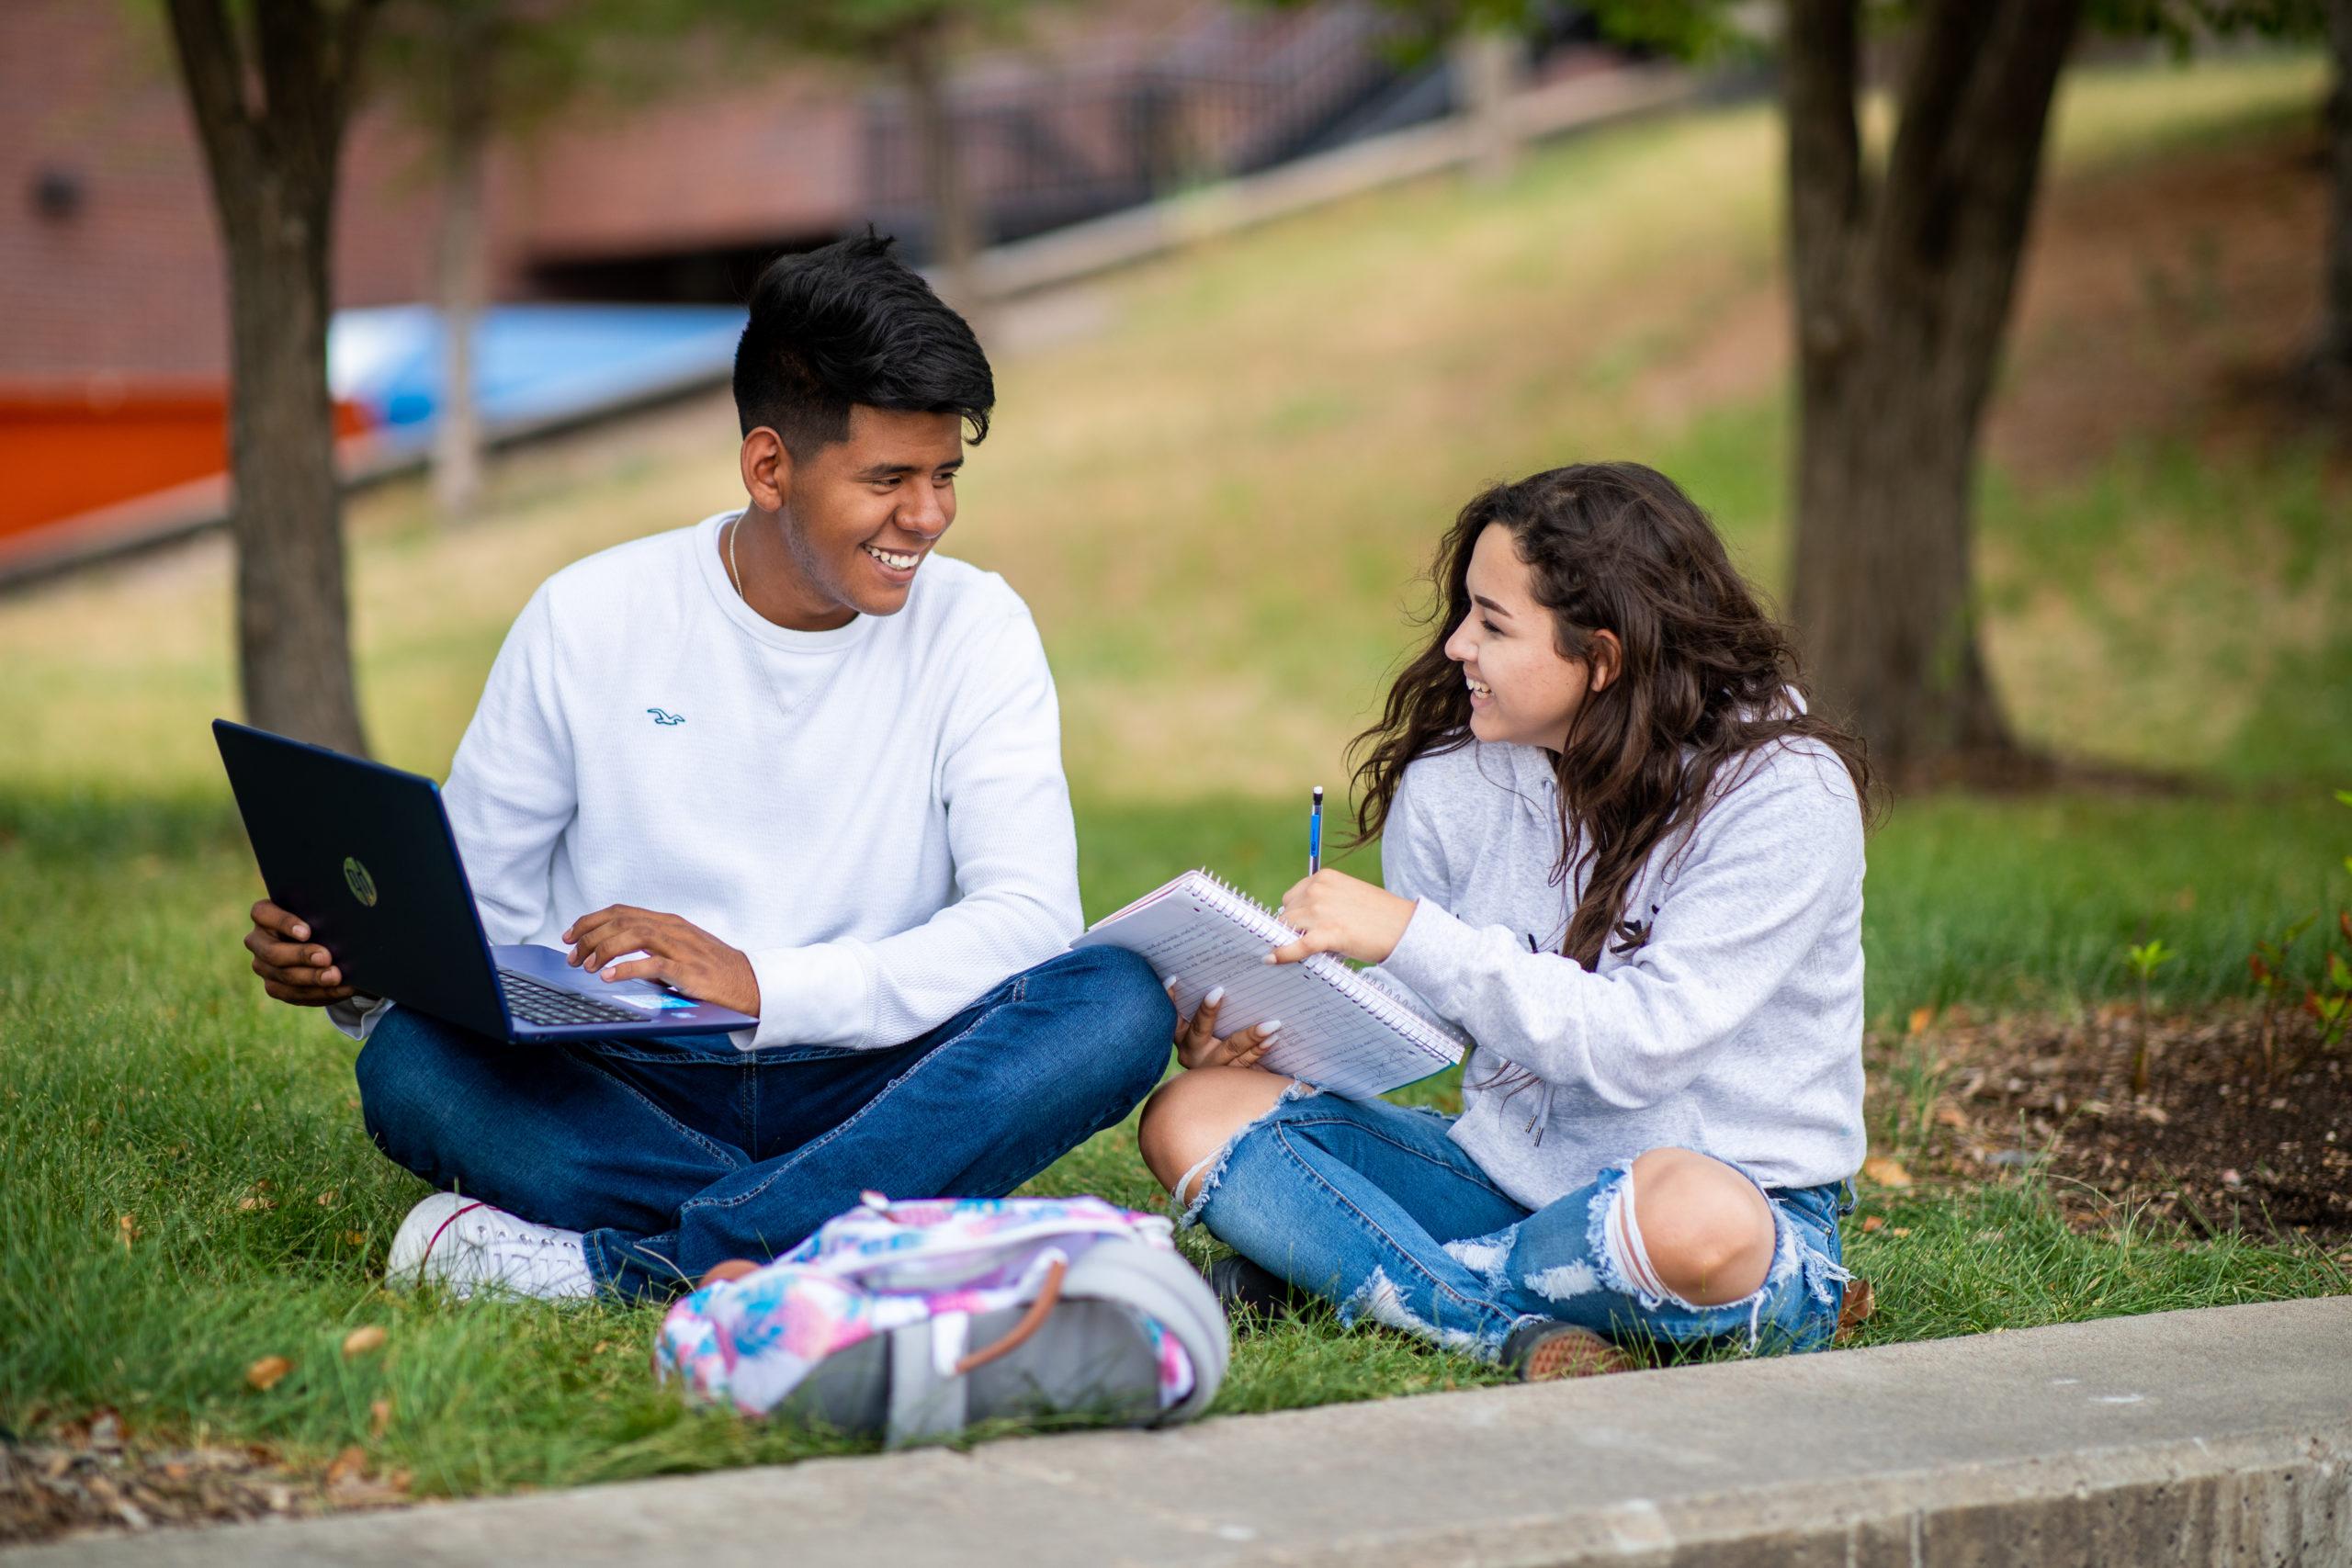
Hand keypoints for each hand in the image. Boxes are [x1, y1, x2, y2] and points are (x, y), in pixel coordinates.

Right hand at [243, 900, 357, 1005]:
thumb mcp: (322, 912)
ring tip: (336, 976)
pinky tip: (340, 988)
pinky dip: (320, 992)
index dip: (283, 922)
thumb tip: (346, 919)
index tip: (307, 932)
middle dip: (301, 956)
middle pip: (272, 951)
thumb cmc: (323, 919)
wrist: (326, 943)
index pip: (262, 913)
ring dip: (312, 978)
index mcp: (264, 915)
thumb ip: (324, 911)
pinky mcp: (275, 986)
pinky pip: (293, 994)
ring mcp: (263, 966)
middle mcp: (258, 941)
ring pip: (283, 976)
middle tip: (326, 957)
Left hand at [562, 905, 759, 1016]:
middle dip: (590, 937)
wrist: (749, 984)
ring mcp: (682, 948)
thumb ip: (651, 947)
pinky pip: (653, 965)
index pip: (621, 912)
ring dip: (604, 950)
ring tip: (588, 966)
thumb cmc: (712, 970)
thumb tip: (615, 958)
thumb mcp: (679, 949)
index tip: (570, 935)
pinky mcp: (689, 971)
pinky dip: (627, 969)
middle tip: (572, 957)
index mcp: (668, 922)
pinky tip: (609, 977)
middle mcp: (673, 929)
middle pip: (622, 921)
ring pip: (634, 936)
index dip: (591, 920)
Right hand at [1170, 982, 1282, 1071]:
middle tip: (1219, 992)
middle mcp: (1192, 1053)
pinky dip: (1260, 1050)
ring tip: (1271, 1023)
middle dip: (1208, 1011)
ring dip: (1251, 1035)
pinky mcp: (1231, 1078)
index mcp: (1181, 1037)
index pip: (1172, 1014)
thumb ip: (1198, 1009)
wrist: (1208, 1095)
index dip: (1170, 997)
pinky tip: (1273, 1039)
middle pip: (1200, 1030)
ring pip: (1231, 1049)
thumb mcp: (1196, 1030)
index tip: (1174, 979)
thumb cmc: (1209, 1043)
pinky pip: (1247, 1063)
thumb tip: (1200, 976)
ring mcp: (1212, 1068)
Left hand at [1266, 868, 1415, 966]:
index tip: (1296, 928)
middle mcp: (1318, 889)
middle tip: (1308, 941)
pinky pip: (1296, 945)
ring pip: (1286, 928)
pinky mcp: (1328, 933)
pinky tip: (1271, 959)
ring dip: (1290, 940)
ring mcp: (1321, 910)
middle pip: (1286, 912)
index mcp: (1324, 877)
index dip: (1295, 915)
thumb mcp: (1347, 897)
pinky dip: (1283, 953)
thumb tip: (1297, 924)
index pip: (1292, 896)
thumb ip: (1323, 903)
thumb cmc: (1378, 916)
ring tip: (1306, 950)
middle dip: (1293, 928)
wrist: (1404, 928)